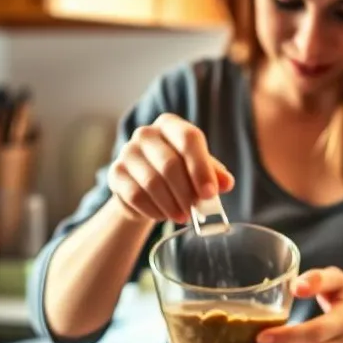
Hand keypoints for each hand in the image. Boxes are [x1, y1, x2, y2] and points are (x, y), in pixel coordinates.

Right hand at [107, 113, 234, 224]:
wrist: (145, 188)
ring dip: (171, 205)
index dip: (201, 168)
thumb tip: (226, 183)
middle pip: (169, 164)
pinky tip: (163, 215)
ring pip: (152, 183)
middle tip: (195, 211)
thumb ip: (214, 175)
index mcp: (171, 125)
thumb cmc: (179, 174)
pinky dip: (154, 210)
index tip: (210, 194)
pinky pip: (136, 196)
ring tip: (182, 217)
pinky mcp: (116, 173)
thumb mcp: (200, 171)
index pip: (189, 139)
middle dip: (186, 193)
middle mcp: (146, 134)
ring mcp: (128, 152)